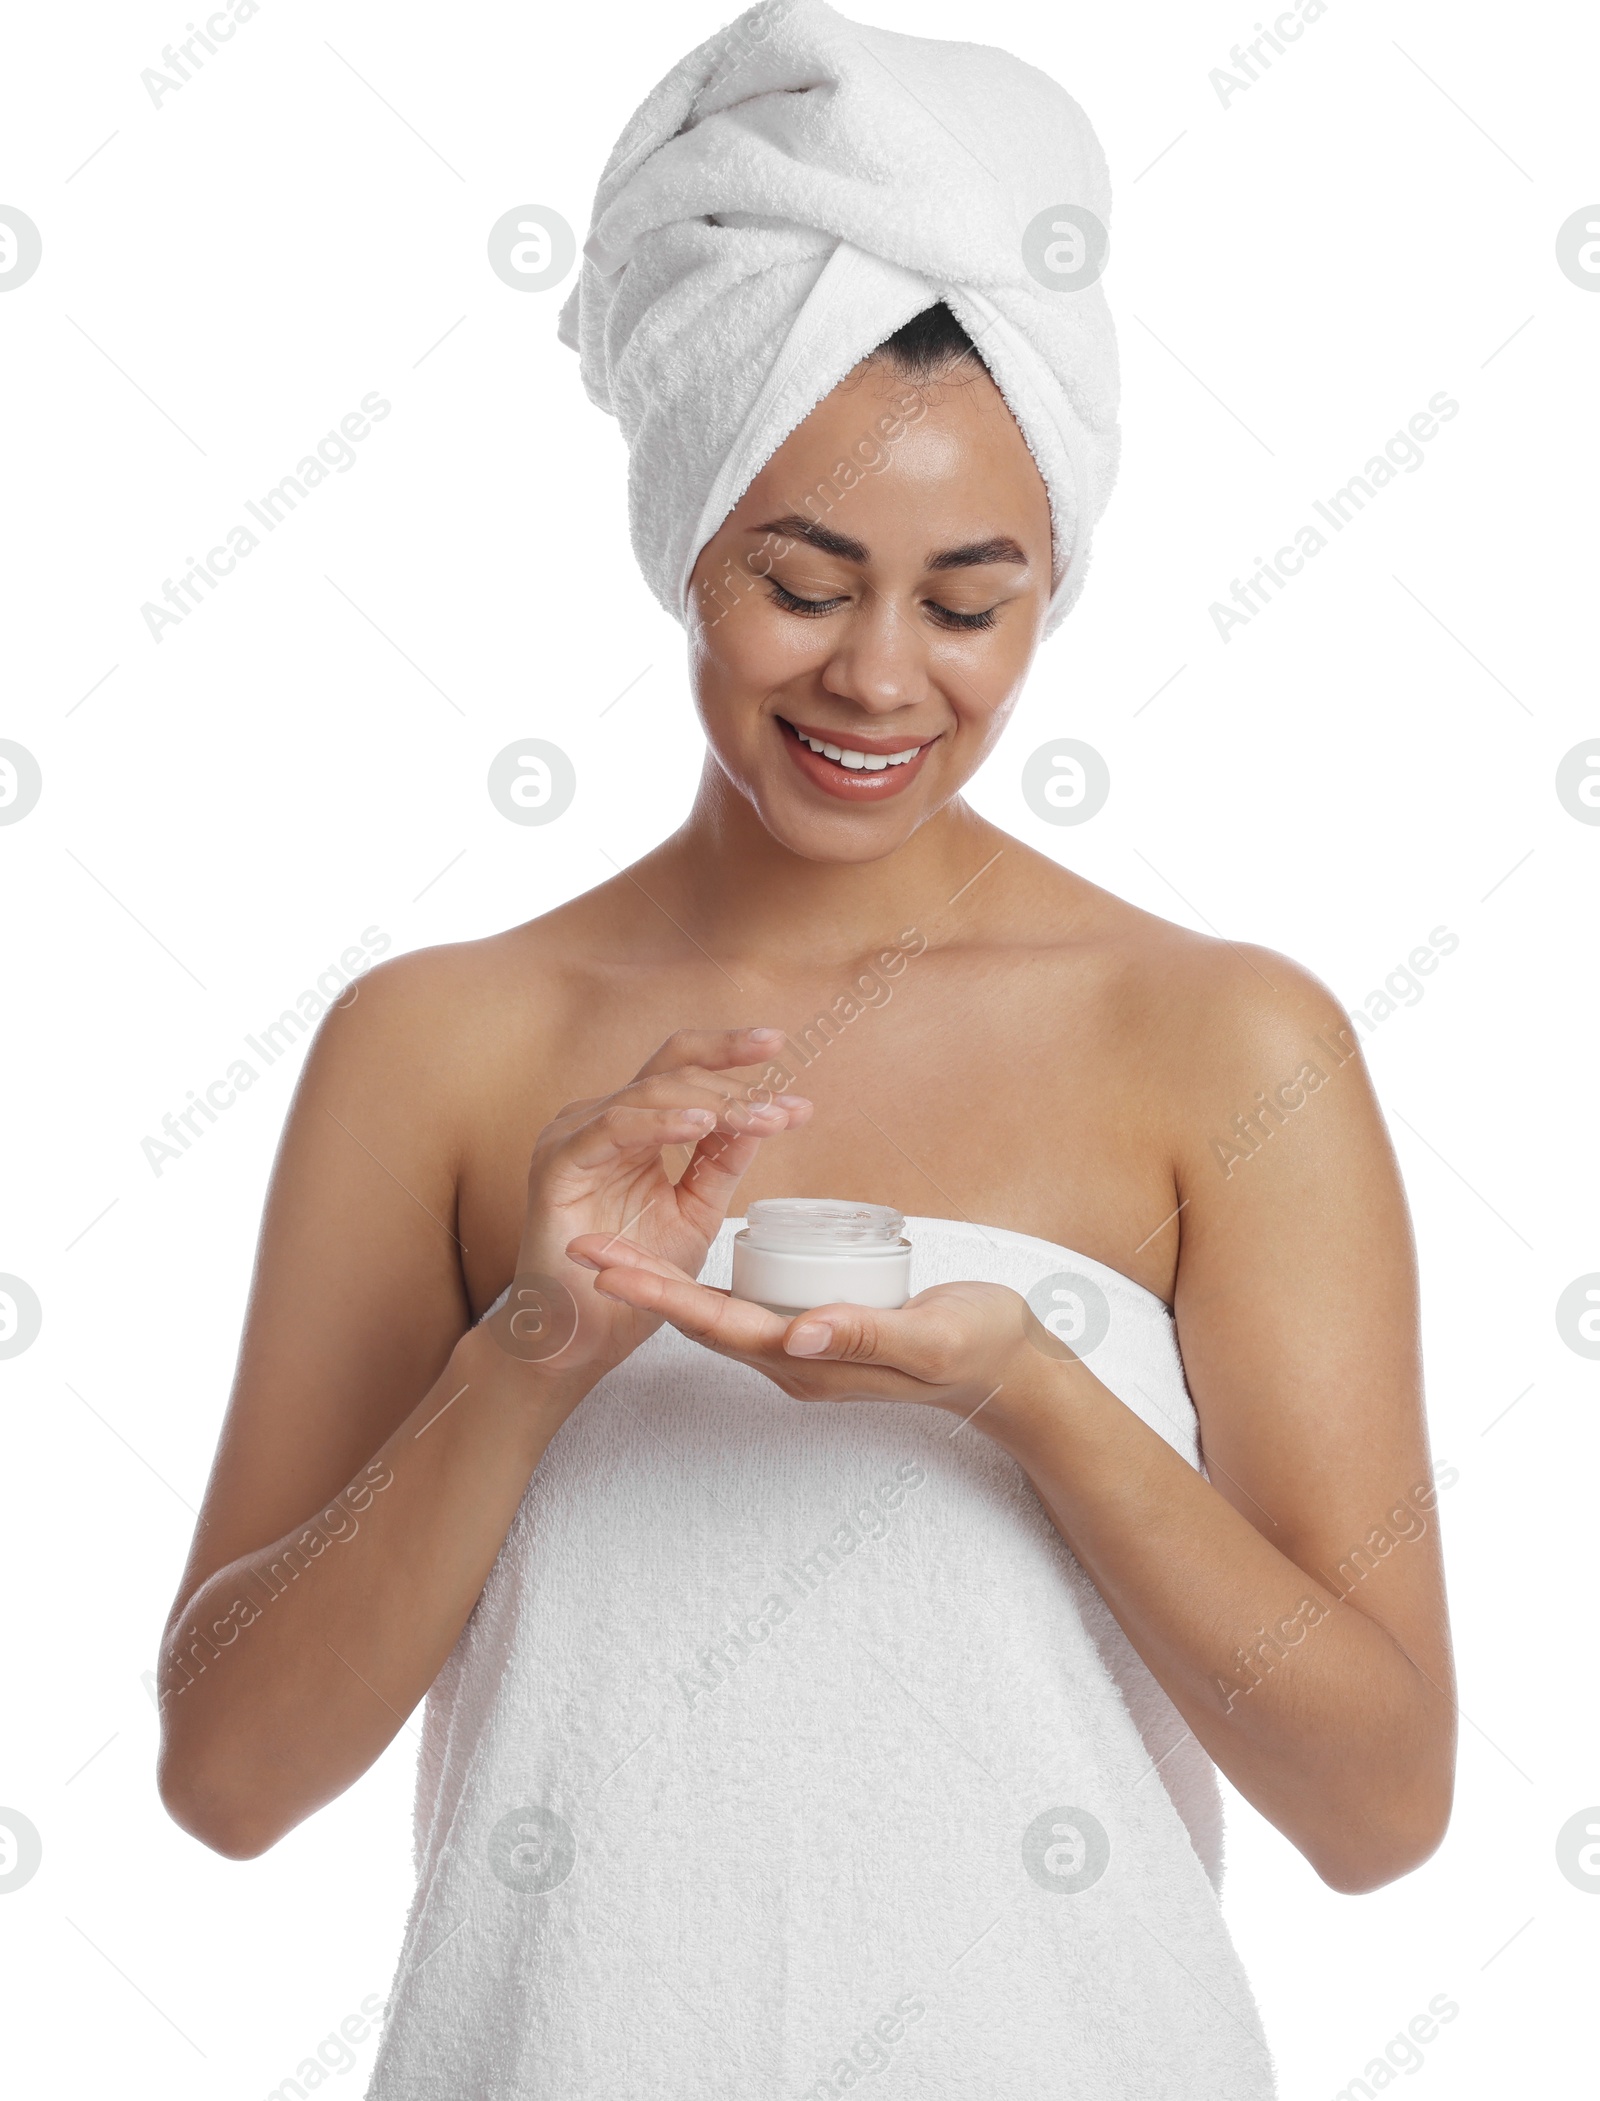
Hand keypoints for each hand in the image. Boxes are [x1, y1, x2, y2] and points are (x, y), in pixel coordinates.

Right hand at [496, 1027, 811, 1385]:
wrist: (581, 1337)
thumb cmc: (631, 1276)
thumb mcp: (695, 1212)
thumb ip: (722, 1163)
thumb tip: (768, 1115)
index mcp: (634, 1125)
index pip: (685, 1068)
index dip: (734, 1059)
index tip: (787, 1059)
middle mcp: (602, 1119)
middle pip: (670, 1066)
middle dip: (734, 1075)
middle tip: (784, 1105)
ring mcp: (574, 1136)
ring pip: (650, 1093)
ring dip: (713, 1104)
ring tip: (760, 1118)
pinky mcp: (557, 1164)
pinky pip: (612, 1127)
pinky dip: (659, 1123)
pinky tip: (700, 1126)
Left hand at [563, 1228, 1070, 1435]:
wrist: (1013, 1369)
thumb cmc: (978, 1347)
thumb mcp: (928, 1337)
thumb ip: (866, 1333)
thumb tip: (794, 1332)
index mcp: (808, 1362)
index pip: (717, 1325)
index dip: (659, 1294)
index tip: (606, 1267)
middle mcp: (794, 1358)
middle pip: (702, 1319)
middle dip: (641, 1284)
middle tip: (581, 1248)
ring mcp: (805, 1346)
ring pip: (721, 1310)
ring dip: (667, 1279)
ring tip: (617, 1244)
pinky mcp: (819, 1327)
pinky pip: (752, 1303)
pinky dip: (713, 1276)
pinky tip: (696, 1244)